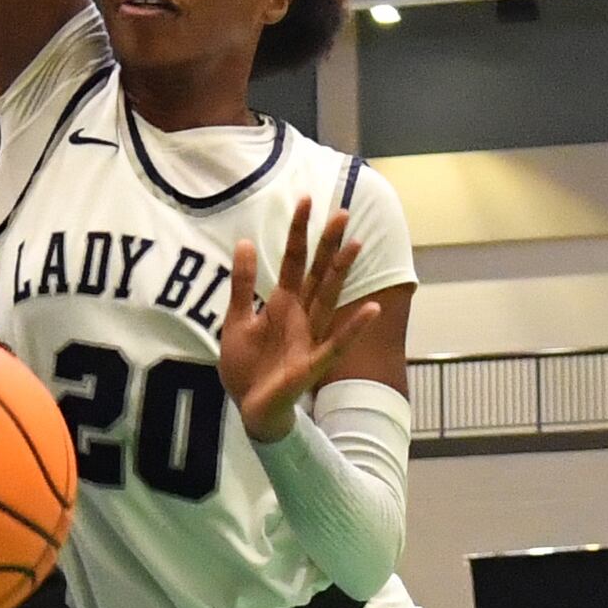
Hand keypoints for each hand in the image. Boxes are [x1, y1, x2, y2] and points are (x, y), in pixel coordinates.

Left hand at [218, 200, 374, 442]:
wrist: (249, 407)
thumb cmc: (246, 366)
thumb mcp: (236, 320)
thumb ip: (243, 284)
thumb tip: (245, 242)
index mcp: (282, 304)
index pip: (294, 261)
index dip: (299, 232)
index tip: (308, 200)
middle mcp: (301, 316)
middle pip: (318, 273)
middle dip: (328, 244)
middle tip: (343, 212)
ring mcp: (310, 338)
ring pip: (330, 299)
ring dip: (342, 273)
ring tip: (357, 245)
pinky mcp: (312, 364)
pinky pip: (336, 344)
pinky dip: (354, 328)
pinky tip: (371, 310)